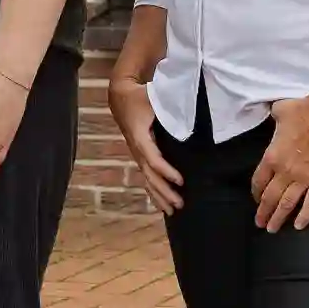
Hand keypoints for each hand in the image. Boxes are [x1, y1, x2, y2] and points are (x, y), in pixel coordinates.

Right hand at [107, 73, 183, 214]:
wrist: (120, 97)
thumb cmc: (139, 96)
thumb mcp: (153, 97)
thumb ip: (170, 105)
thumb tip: (188, 115)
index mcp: (140, 137)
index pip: (153, 159)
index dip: (166, 171)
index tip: (180, 180)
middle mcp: (137, 149)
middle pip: (150, 176)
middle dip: (164, 191)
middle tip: (179, 204)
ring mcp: (137, 154)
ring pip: (147, 180)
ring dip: (159, 196)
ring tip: (172, 211)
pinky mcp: (140, 156)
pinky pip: (146, 177)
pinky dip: (154, 192)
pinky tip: (162, 204)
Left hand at [250, 96, 308, 231]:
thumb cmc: (303, 109)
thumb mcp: (279, 111)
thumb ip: (272, 119)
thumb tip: (272, 114)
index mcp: (271, 157)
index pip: (258, 181)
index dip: (256, 193)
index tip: (256, 199)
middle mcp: (284, 172)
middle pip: (270, 197)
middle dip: (263, 212)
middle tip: (259, 223)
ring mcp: (304, 178)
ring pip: (287, 204)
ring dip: (278, 218)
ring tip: (272, 229)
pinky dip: (305, 216)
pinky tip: (298, 226)